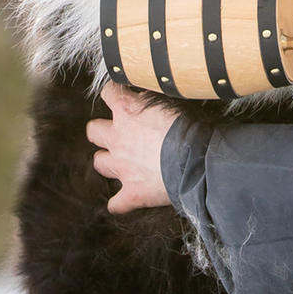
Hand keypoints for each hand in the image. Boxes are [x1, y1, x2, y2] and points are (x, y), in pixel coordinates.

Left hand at [87, 81, 178, 213]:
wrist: (197, 160)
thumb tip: (153, 90)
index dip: (115, 94)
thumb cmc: (190, 127)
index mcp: (127, 111)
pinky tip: (129, 200)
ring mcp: (122, 167)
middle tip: (119, 133)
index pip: (109, 93)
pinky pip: (116, 204)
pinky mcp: (132, 193)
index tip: (124, 95)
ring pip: (99, 163)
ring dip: (109, 162)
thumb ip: (156, 98)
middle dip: (103, 132)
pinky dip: (121, 202)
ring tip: (123, 163)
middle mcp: (118, 138)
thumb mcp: (174, 100)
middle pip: (94, 131)